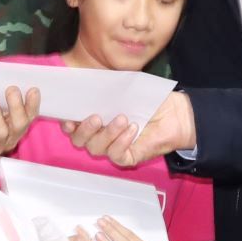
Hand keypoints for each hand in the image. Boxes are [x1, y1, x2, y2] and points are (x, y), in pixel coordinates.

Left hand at [0, 87, 40, 158]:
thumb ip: (5, 100)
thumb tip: (12, 84)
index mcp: (17, 125)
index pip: (30, 116)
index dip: (33, 105)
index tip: (33, 90)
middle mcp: (10, 137)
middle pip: (19, 125)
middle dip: (16, 107)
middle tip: (12, 90)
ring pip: (0, 132)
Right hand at [63, 92, 196, 168]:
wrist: (175, 112)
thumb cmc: (148, 99)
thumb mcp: (124, 88)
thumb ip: (104, 88)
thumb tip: (85, 83)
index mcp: (94, 118)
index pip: (72, 125)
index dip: (66, 123)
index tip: (68, 117)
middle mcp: (99, 134)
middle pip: (79, 140)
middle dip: (84, 129)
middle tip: (96, 117)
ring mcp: (113, 147)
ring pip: (96, 148)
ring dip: (107, 133)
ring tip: (123, 119)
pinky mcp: (127, 156)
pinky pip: (116, 155)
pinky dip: (121, 142)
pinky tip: (133, 129)